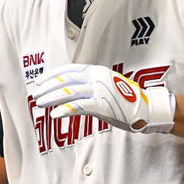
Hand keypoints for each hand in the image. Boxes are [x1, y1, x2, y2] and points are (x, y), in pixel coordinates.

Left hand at [30, 63, 175, 133]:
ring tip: (40, 103)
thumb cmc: (127, 100)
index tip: (40, 81)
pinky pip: (78, 106)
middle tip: (35, 94)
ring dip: (51, 98)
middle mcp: (97, 78)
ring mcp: (100, 91)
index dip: (52, 75)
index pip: (69, 70)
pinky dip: (64, 109)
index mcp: (98, 71)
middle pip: (66, 80)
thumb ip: (91, 84)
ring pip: (69, 92)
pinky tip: (54, 114)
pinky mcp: (103, 105)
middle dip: (48, 87)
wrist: (148, 109)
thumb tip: (71, 88)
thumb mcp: (107, 84)